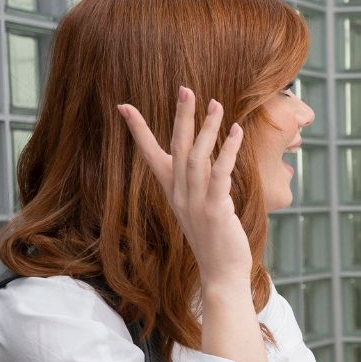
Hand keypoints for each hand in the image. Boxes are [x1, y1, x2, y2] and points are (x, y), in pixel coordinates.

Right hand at [119, 87, 251, 290]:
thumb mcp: (203, 205)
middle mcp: (179, 194)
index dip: (138, 130)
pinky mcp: (214, 209)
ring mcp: (194, 202)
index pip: (150, 155)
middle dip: (180, 117)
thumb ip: (202, 181)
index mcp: (172, 191)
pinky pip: (219, 173)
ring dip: (207, 129)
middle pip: (176, 147)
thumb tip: (208, 158)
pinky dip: (227, 151)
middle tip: (185, 89)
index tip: (124, 106)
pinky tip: (236, 132)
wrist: (221, 272)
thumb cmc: (215, 238)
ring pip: (196, 157)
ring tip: (217, 104)